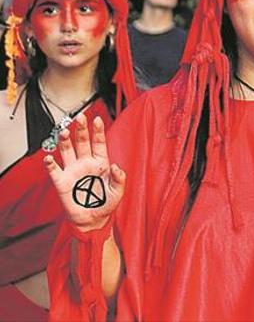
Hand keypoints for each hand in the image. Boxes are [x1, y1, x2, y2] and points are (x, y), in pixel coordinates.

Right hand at [44, 114, 124, 231]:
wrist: (92, 220)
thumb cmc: (106, 203)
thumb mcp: (118, 192)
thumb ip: (120, 179)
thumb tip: (117, 166)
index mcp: (100, 163)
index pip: (99, 143)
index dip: (97, 131)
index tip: (97, 119)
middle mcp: (85, 163)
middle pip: (82, 142)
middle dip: (81, 129)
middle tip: (79, 117)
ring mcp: (72, 170)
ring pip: (67, 151)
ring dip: (65, 141)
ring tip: (64, 131)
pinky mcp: (61, 181)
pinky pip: (54, 170)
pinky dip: (50, 163)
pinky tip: (49, 157)